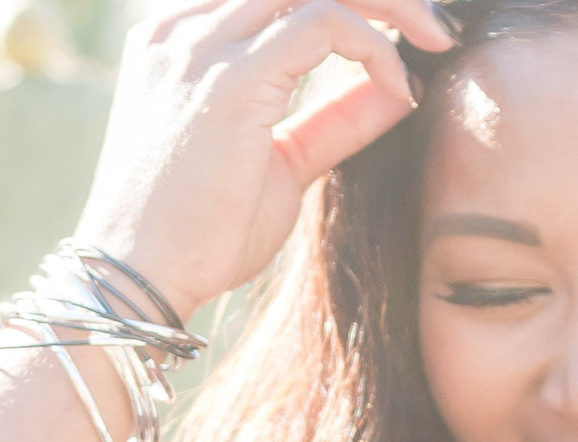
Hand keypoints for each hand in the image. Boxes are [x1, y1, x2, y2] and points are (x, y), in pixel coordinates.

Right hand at [72, 0, 459, 319]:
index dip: (351, 0)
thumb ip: (332, 121)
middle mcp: (185, 28)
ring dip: (388, 3)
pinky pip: (323, 24)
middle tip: (438, 26)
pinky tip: (400, 88)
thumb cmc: (202, 233)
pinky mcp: (228, 79)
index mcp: (185, 39)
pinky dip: (374, 47)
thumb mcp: (283, 163)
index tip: (409, 33)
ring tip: (436, 40)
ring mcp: (200, 46)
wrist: (139, 279)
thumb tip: (399, 88)